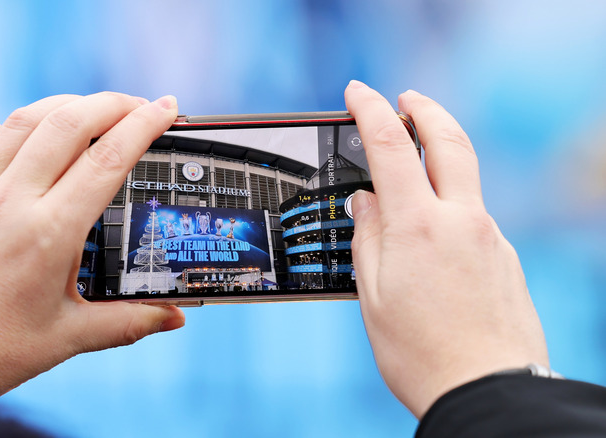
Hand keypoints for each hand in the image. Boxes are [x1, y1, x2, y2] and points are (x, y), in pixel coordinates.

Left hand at [0, 92, 185, 408]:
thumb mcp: (71, 336)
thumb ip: (131, 322)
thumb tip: (176, 318)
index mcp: (50, 232)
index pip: (107, 159)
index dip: (143, 125)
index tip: (166, 107)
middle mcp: (13, 201)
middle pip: (68, 123)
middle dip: (112, 103)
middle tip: (141, 104)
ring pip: (23, 121)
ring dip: (64, 105)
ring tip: (94, 108)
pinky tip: (18, 136)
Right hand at [344, 81, 547, 417]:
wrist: (487, 391)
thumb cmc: (422, 354)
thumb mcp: (374, 296)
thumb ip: (368, 238)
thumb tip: (366, 202)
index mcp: (419, 226)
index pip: (391, 147)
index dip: (370, 110)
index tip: (357, 93)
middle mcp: (461, 221)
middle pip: (449, 141)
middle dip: (425, 109)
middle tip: (406, 96)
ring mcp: (490, 237)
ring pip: (464, 179)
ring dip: (441, 156)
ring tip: (413, 163)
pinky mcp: (505, 258)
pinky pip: (474, 216)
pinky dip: (451, 204)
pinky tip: (433, 230)